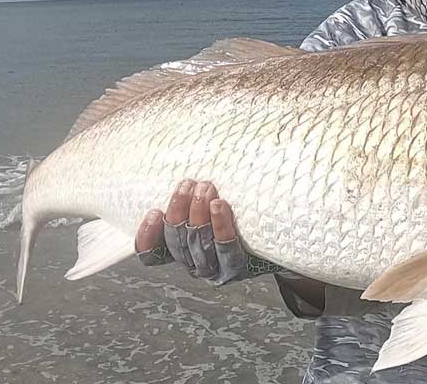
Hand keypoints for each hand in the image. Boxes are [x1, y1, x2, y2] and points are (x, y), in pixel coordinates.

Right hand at [134, 179, 277, 284]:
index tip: (154, 212)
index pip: (152, 255)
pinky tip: (219, 205)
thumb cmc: (237, 214)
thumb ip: (191, 195)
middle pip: (177, 242)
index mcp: (181, 252)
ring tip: (205, 187)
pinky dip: (220, 226)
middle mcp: (194, 264)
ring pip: (198, 244)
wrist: (279, 240)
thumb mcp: (207, 205)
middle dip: (179, 210)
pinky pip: (226, 249)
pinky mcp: (238, 267)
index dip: (147, 237)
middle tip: (188, 184)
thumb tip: (180, 156)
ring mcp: (216, 269)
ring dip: (198, 213)